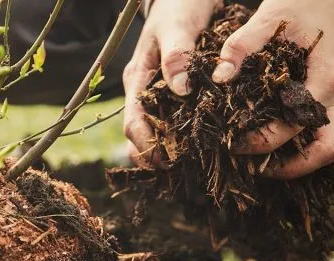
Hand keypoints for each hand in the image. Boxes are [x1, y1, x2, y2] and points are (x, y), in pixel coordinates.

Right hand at [123, 0, 219, 166]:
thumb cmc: (179, 6)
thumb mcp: (177, 26)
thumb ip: (177, 55)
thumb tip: (180, 90)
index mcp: (138, 78)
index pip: (133, 122)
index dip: (145, 146)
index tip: (165, 161)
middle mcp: (144, 90)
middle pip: (140, 134)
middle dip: (155, 155)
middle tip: (180, 171)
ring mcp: (157, 93)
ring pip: (155, 131)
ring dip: (168, 150)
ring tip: (191, 166)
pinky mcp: (173, 93)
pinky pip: (172, 120)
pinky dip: (181, 136)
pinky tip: (200, 146)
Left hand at [212, 0, 333, 178]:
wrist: (319, 3)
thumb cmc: (293, 11)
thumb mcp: (265, 21)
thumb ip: (239, 48)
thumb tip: (219, 77)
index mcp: (324, 77)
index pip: (297, 124)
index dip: (265, 141)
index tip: (235, 144)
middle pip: (327, 151)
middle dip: (289, 167)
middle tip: (253, 168)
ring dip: (303, 167)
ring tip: (265, 168)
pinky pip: (332, 143)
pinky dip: (310, 157)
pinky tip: (280, 158)